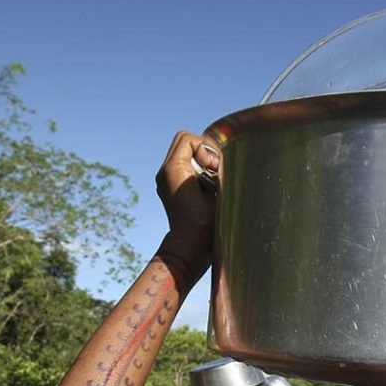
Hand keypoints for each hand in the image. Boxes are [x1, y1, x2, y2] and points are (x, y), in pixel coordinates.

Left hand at [155, 131, 220, 257]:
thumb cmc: (206, 223)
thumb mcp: (216, 191)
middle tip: (214, 173)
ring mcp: (166, 181)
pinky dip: (198, 173)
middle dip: (204, 153)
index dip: (205, 149)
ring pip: (186, 155)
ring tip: (212, 184)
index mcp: (172, 169)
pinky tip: (207, 191)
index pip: (188, 139)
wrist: (191, 246)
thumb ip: (216, 168)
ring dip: (203, 164)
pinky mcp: (170, 189)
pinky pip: (185, 169)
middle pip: (185, 143)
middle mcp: (165, 172)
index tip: (213, 169)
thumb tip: (220, 163)